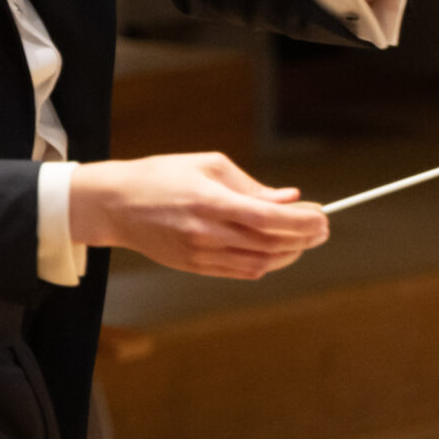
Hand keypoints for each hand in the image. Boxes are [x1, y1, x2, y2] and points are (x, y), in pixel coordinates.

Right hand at [69, 152, 326, 278]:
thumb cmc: (162, 176)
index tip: (323, 217)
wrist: (115, 204)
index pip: (270, 219)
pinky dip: (267, 263)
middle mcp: (208, 233)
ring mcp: (200, 254)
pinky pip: (241, 272)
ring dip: (289, 253)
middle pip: (271, 244)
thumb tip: (289, 198)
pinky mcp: (194, 267)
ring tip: (304, 239)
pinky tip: (278, 251)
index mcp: (212, 202)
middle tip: (322, 228)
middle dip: (304, 238)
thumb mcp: (208, 166)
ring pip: (260, 263)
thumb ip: (251, 186)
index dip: (303, 222)